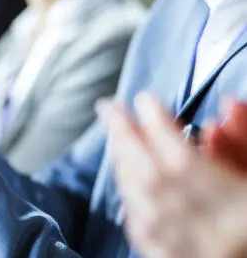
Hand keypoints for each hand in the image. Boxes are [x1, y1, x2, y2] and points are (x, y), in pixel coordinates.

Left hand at [96, 94, 246, 257]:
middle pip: (153, 183)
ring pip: (142, 210)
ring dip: (124, 168)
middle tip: (108, 108)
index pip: (185, 165)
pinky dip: (131, 202)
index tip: (144, 100)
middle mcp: (214, 238)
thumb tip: (227, 105)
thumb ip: (246, 140)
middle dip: (125, 139)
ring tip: (117, 137)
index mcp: (243, 211)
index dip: (159, 128)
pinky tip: (127, 178)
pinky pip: (144, 237)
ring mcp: (194, 257)